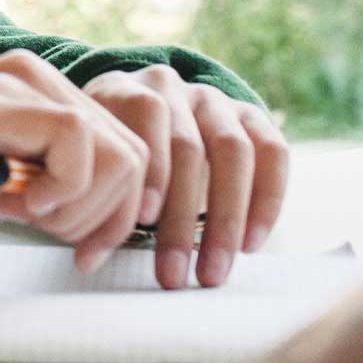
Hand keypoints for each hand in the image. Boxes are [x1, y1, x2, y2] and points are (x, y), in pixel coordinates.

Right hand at [0, 50, 149, 269]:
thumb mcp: (4, 187)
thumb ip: (58, 186)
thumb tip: (127, 216)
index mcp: (37, 90)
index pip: (130, 149)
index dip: (119, 212)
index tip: (79, 249)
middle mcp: (29, 74)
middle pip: (134, 155)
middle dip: (105, 217)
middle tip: (47, 235)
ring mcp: (8, 82)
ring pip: (116, 151)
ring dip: (79, 208)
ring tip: (19, 213)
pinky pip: (74, 141)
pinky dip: (60, 190)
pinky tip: (8, 203)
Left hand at [82, 66, 289, 289]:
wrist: (136, 111)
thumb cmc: (105, 153)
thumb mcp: (91, 157)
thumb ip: (96, 188)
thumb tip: (89, 256)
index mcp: (125, 88)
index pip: (145, 114)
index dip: (149, 168)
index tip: (144, 220)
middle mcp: (174, 87)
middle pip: (188, 146)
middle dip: (181, 217)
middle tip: (173, 275)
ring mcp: (215, 99)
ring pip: (234, 152)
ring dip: (225, 220)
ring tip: (212, 273)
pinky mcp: (251, 116)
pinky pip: (273, 153)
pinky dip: (266, 201)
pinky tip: (250, 246)